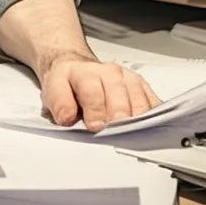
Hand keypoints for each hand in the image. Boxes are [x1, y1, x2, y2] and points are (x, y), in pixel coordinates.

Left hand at [38, 55, 161, 131]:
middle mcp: (108, 72)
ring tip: (133, 134)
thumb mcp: (53, 91)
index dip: (94, 110)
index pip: (92, 91)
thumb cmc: (68, 85)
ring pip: (138, 99)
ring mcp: (127, 78)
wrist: (79, 70)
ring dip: (136, 119)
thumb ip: (59, 103)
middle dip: (117, 116)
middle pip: (119, 95)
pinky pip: (152, 101)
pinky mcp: (141, 85)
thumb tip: (67, 118)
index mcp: (83, 73)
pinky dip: (151, 115)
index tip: (94, 126)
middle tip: (115, 132)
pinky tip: (148, 127)